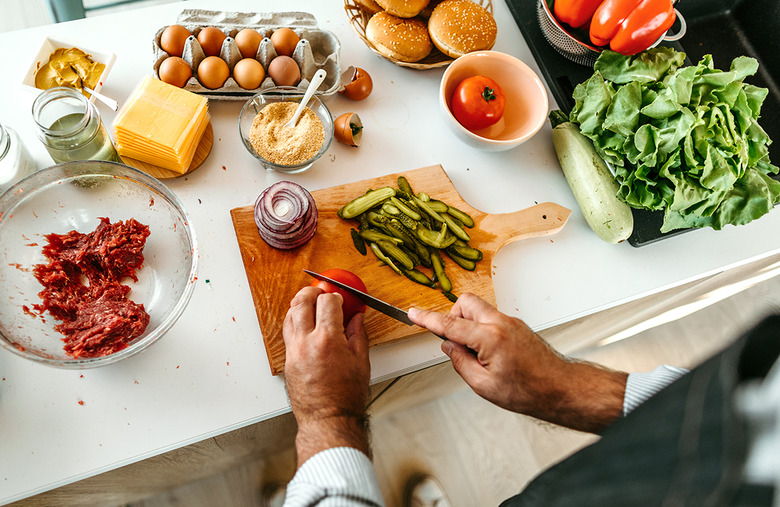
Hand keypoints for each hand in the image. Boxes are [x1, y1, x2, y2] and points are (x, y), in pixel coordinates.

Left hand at [283, 286, 370, 464]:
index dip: (335, 295)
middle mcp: (307, 342)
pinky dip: (295, 321)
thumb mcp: (361, 362)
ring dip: (299, 305)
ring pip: (289, 315)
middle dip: (312, 292)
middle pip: (302, 302)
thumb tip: (357, 318)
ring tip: (310, 304)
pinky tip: (304, 323)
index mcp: (329, 340)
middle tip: (320, 292)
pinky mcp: (288, 360)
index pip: (327, 302)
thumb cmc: (346, 397)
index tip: (340, 298)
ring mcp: (294, 351)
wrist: (328, 419)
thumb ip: (359, 335)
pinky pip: (287, 332)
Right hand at [408, 293, 626, 432]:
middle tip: (454, 341)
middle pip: (464, 303)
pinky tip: (489, 354)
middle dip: (453, 317)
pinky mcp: (517, 325)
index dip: (427, 319)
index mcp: (490, 337)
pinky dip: (482, 329)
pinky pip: (490, 318)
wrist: (559, 388)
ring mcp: (511, 322)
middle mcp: (501, 323)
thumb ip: (460, 363)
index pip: (450, 324)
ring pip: (478, 309)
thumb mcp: (484, 386)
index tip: (414, 314)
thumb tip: (449, 348)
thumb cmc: (528, 391)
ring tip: (475, 354)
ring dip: (468, 324)